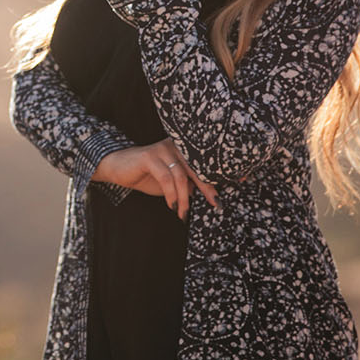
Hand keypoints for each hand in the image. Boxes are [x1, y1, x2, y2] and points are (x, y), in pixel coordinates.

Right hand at [92, 139, 218, 218]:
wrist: (117, 167)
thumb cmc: (146, 175)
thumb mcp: (171, 181)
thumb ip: (188, 184)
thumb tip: (211, 195)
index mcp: (183, 149)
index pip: (205, 162)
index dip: (221, 172)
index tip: (242, 179)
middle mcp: (175, 145)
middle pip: (197, 168)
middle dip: (209, 188)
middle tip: (217, 205)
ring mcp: (162, 149)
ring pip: (181, 176)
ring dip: (184, 199)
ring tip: (183, 214)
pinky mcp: (149, 156)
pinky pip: (166, 178)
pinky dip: (171, 194)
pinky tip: (172, 206)